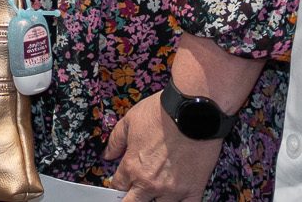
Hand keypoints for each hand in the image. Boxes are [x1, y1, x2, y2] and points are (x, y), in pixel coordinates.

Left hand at [104, 92, 220, 201]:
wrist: (192, 110)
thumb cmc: (162, 113)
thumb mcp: (130, 120)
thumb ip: (116, 141)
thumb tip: (108, 155)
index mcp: (133, 167)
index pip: (118, 187)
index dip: (118, 185)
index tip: (122, 182)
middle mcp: (150, 183)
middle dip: (131, 199)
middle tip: (134, 191)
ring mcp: (172, 190)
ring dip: (155, 200)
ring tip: (156, 191)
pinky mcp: (193, 190)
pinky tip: (175, 199)